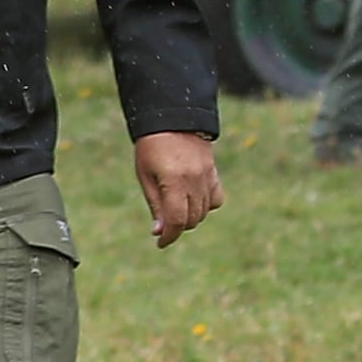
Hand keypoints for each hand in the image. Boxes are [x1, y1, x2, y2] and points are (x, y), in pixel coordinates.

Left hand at [131, 129, 222, 245]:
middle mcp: (194, 180)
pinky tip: (193, 200)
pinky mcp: (213, 172)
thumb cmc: (151, 147)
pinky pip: (216, 199)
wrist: (173, 118)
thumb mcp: (145, 175)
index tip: (160, 243)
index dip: (169, 236)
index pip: (177, 220)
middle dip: (177, 226)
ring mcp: (207, 176)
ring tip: (175, 209)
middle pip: (191, 219)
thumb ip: (155, 204)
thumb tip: (160, 231)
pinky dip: (205, 205)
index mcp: (173, 180)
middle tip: (164, 222)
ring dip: (190, 217)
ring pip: (204, 212)